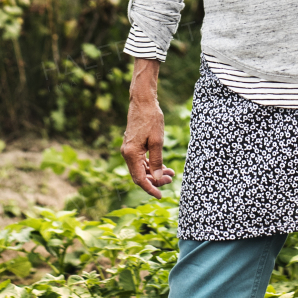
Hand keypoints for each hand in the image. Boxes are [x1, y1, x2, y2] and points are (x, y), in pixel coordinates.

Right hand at [121, 60, 174, 198]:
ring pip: (141, 168)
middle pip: (140, 175)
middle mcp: (127, 153)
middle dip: (155, 180)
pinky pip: (140, 161)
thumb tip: (157, 178)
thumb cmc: (151, 118)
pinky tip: (162, 165)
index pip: (140, 179)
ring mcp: (129, 149)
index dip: (150, 189)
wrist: (143, 101)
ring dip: (154, 172)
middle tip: (171, 178)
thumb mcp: (157, 141)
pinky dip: (151, 165)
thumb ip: (156, 161)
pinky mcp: (132, 145)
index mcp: (131, 154)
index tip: (161, 195)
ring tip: (170, 172)